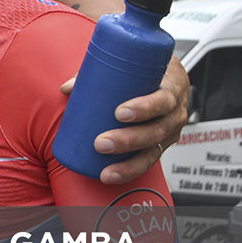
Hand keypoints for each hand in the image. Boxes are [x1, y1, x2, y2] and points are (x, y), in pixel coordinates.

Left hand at [61, 55, 188, 183]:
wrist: (171, 78)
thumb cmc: (150, 70)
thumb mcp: (133, 66)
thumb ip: (99, 72)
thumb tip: (67, 88)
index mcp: (171, 89)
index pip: (163, 100)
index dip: (144, 108)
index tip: (119, 113)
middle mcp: (175, 113)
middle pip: (156, 130)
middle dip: (128, 140)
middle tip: (100, 143)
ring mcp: (170, 131)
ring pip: (152, 151)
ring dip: (128, 164)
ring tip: (106, 170)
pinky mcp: (160, 144)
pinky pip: (148, 160)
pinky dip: (130, 170)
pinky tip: (112, 176)